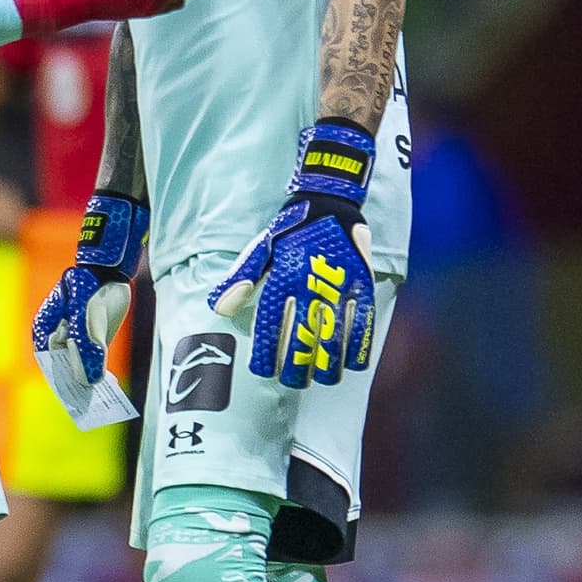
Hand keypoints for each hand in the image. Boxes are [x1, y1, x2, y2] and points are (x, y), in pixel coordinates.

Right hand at [32, 191, 147, 386]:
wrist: (108, 267)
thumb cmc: (91, 286)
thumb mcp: (87, 316)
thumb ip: (87, 347)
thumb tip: (90, 381)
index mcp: (44, 330)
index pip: (51, 365)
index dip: (65, 384)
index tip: (79, 401)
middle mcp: (55, 336)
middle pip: (65, 368)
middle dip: (79, 386)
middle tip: (95, 405)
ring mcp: (71, 337)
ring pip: (79, 365)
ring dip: (90, 379)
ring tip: (105, 400)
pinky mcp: (88, 337)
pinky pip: (91, 359)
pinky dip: (99, 371)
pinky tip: (111, 384)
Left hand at [208, 121, 375, 388]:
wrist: (327, 201)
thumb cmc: (288, 232)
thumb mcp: (259, 251)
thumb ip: (240, 281)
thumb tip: (218, 310)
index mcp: (281, 279)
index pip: (270, 327)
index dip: (266, 354)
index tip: (263, 372)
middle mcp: (309, 287)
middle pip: (302, 340)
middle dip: (297, 367)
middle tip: (293, 381)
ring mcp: (338, 287)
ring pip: (334, 338)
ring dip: (328, 364)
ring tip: (321, 378)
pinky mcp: (362, 285)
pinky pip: (363, 323)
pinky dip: (359, 347)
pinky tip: (353, 364)